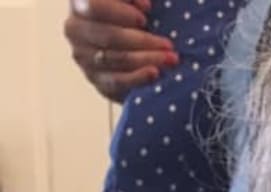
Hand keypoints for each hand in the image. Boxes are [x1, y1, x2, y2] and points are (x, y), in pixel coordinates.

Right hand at [64, 0, 178, 102]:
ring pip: (116, 58)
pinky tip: (155, 73)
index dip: (119, 12)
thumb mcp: (128, 4)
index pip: (93, 6)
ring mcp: (83, 57)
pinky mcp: (96, 79)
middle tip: (168, 45)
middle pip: (109, 36)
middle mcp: (75, 30)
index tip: (144, 18)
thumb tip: (145, 5)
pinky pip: (117, 81)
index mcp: (79, 3)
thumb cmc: (127, 17)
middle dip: (143, 41)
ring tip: (170, 58)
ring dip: (147, 59)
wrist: (122, 48)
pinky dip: (138, 77)